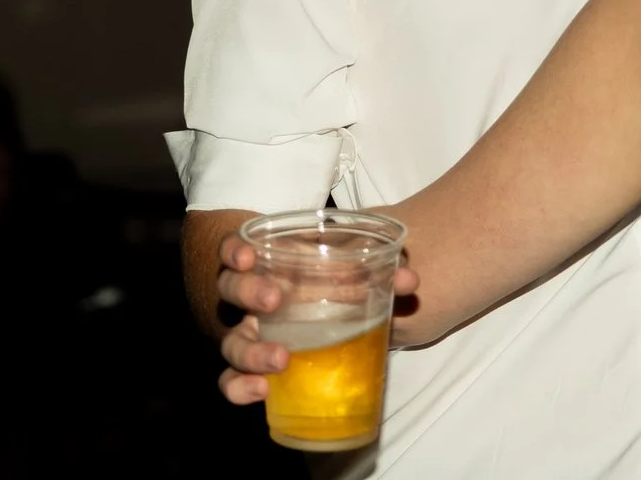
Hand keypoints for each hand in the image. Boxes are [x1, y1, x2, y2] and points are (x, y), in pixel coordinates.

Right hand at [215, 232, 420, 405]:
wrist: (309, 319)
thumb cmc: (324, 287)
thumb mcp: (346, 273)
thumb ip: (377, 272)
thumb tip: (411, 280)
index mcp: (265, 267)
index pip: (234, 252)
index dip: (234, 250)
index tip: (247, 256)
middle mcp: (247, 300)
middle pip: (229, 291)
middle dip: (247, 292)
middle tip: (274, 299)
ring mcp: (246, 335)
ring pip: (230, 342)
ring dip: (250, 351)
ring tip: (280, 360)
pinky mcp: (251, 369)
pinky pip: (231, 380)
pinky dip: (239, 387)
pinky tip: (261, 391)